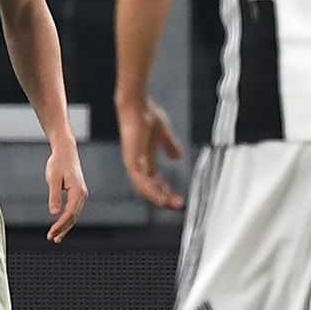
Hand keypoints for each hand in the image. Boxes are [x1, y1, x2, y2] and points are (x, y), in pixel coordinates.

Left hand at [42, 138, 87, 239]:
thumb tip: (54, 213)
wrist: (66, 151)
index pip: (70, 213)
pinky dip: (67, 219)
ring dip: (65, 226)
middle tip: (52, 239)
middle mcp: (82, 195)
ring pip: (74, 215)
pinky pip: (73, 210)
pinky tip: (60, 226)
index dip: (60, 225)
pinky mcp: (77, 194)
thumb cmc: (59, 163)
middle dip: (63, 229)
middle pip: (74, 217)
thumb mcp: (53, 178)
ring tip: (55, 238)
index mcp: (78, 192)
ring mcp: (81, 195)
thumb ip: (55, 196)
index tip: (51, 233)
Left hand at [118, 93, 182, 209]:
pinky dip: (151, 190)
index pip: (155, 181)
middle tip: (178, 204)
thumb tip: (177, 157)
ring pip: (145, 187)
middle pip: (150, 187)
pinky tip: (161, 197)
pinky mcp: (132, 161)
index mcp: (145, 159)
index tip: (178, 198)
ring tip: (171, 203)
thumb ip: (170, 146)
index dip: (166, 190)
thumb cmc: (147, 115)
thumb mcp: (164, 134)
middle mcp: (138, 164)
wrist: (138, 105)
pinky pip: (141, 180)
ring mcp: (134, 163)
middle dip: (164, 197)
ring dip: (158, 197)